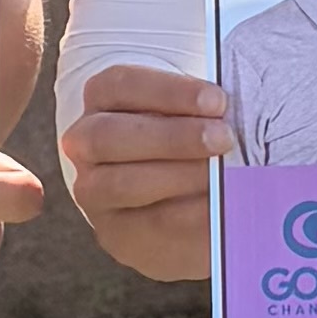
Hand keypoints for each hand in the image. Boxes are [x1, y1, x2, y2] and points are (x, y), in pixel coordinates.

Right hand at [61, 64, 231, 284]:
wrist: (185, 200)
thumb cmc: (193, 141)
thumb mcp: (194, 115)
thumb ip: (203, 112)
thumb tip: (230, 117)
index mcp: (103, 98)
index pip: (122, 85)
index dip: (169, 91)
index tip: (217, 102)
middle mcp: (86, 143)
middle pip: (110, 135)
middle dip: (172, 137)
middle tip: (223, 139)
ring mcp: (94, 192)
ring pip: (120, 183)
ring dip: (177, 177)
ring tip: (221, 176)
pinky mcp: (115, 233)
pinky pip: (143, 227)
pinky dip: (185, 217)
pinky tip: (216, 209)